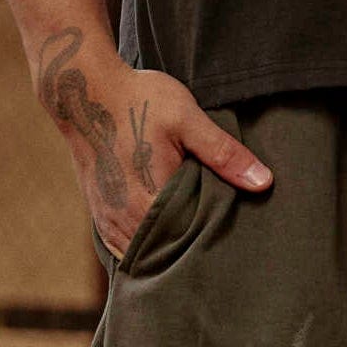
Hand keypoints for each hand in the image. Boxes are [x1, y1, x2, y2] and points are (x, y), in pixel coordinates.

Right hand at [35, 27, 272, 257]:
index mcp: (151, 200)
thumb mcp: (187, 119)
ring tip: (193, 250)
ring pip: (144, 255)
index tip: (232, 246)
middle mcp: (126, 218)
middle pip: (167, 255)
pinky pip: (123, 248)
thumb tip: (264, 182)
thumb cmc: (138, 99)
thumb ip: (224, 153)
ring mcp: (108, 220)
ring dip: (166, 254)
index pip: (190, 244)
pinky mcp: (99, 215)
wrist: (83, 90)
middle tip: (219, 254)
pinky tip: (163, 245)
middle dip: (190, 255)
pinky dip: (143, 248)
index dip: (212, 246)